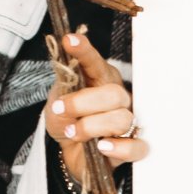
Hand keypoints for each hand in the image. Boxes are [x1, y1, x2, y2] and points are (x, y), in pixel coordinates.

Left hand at [45, 29, 146, 190]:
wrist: (69, 152)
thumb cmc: (67, 121)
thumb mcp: (56, 102)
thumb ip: (64, 82)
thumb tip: (65, 54)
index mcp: (100, 80)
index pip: (95, 62)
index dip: (84, 52)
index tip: (69, 41)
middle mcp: (118, 98)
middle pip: (113, 94)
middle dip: (82, 103)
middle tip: (60, 110)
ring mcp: (128, 122)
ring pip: (121, 119)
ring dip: (91, 127)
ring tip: (72, 132)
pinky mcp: (131, 148)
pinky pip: (136, 148)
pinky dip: (119, 148)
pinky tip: (102, 147)